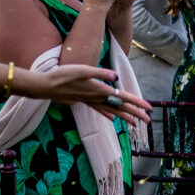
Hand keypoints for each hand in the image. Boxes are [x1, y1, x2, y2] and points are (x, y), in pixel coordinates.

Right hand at [20, 65, 152, 126]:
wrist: (45, 86)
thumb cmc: (63, 75)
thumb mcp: (82, 70)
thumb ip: (100, 73)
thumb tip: (116, 77)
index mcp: (99, 91)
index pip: (122, 98)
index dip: (136, 103)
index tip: (149, 108)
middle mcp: (97, 98)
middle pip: (120, 107)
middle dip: (135, 113)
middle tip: (149, 120)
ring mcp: (90, 101)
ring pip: (111, 111)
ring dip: (124, 116)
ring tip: (135, 123)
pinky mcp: (83, 101)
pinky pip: (99, 110)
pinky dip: (107, 114)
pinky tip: (112, 119)